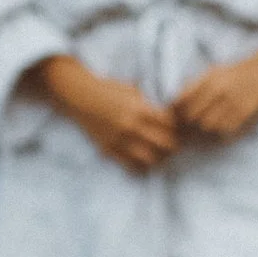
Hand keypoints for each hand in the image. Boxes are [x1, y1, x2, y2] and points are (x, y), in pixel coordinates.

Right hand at [38, 56, 177, 171]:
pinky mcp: (108, 150)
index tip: (178, 127)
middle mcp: (131, 126)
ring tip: (161, 154)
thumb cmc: (107, 90)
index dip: (178, 126)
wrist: (79, 97)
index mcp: (139, 109)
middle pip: (165, 143)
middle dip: (174, 144)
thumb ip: (149, 104)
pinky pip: (131, 166)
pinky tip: (144, 161)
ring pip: (151, 159)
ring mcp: (119, 140)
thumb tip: (169, 116)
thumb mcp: (132, 91)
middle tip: (174, 143)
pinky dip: (142, 167)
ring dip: (160, 158)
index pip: (170, 124)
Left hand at [172, 32, 257, 145]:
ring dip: (202, 131)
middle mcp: (220, 90)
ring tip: (200, 131)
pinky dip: (218, 134)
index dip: (175, 111)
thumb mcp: (214, 71)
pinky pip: (225, 131)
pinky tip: (217, 131)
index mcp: (210, 78)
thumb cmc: (238, 71)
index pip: (183, 99)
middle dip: (186, 123)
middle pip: (193, 115)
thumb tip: (175, 103)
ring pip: (207, 126)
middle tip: (184, 128)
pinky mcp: (245, 114)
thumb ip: (195, 85)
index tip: (174, 116)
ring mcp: (233, 104)